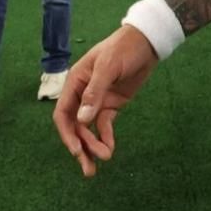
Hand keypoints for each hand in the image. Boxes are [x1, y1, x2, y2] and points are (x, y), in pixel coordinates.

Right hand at [53, 24, 160, 176]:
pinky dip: (106, 137)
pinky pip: (104, 125)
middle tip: (89, 167)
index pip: (63, 113)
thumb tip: (82, 120)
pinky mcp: (112, 105)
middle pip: (76, 126)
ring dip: (92, 146)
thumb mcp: (108, 67)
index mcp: (75, 83)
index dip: (67, 133)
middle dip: (81, 146)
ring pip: (89, 129)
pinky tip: (109, 149)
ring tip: (101, 162)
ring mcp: (97, 101)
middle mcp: (82, 95)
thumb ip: (95, 92)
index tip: (76, 150)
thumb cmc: (123, 49)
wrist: (147, 43)